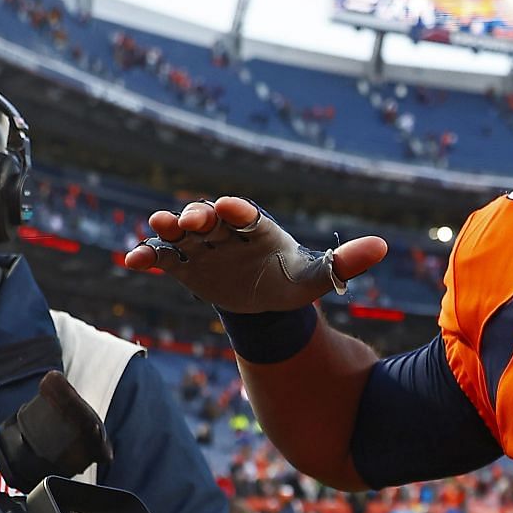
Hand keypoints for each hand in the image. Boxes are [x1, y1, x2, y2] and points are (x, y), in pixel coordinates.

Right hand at [121, 197, 387, 313]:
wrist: (263, 304)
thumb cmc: (291, 282)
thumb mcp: (317, 276)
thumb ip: (344, 263)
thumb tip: (383, 247)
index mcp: (256, 227)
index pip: (245, 213)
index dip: (237, 210)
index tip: (231, 209)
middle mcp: (225, 231)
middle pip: (208, 218)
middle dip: (199, 215)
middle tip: (192, 219)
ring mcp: (201, 247)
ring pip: (181, 233)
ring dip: (168, 228)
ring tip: (157, 226)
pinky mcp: (183, 266)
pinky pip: (162, 259)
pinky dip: (146, 256)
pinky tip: (130, 261)